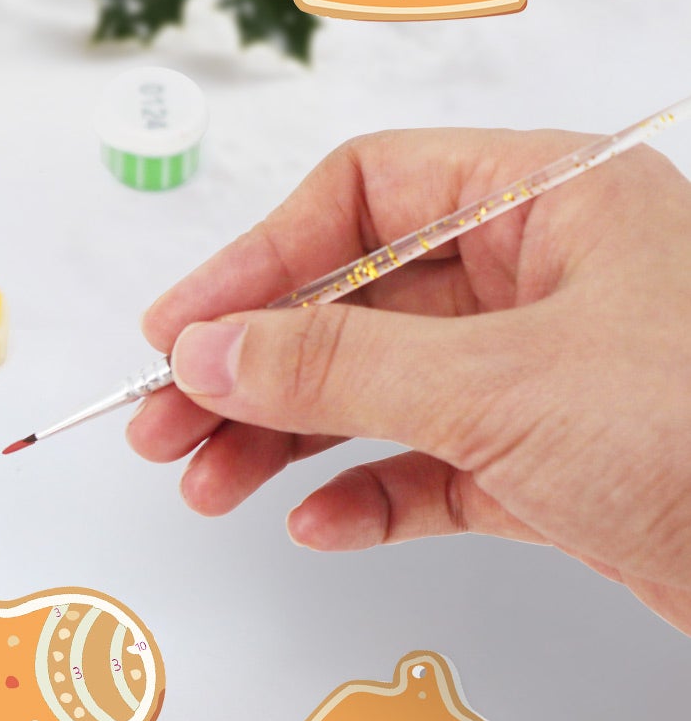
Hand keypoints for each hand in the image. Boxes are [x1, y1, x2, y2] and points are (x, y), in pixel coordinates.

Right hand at [128, 129, 690, 634]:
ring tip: (207, 488)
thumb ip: (334, 365)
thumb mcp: (499, 386)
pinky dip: (370, 493)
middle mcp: (543, 275)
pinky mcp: (555, 464)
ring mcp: (547, 373)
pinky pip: (433, 465)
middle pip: (354, 301)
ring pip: (381, 389)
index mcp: (547, 200)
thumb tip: (200, 351)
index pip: (361, 196)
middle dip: (253, 368)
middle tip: (164, 429)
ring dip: (288, 438)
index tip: (179, 331)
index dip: (256, 259)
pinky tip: (318, 524)